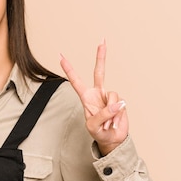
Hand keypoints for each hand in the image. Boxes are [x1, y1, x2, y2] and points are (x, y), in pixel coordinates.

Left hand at [59, 40, 127, 154]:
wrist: (112, 139)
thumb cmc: (98, 132)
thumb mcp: (93, 126)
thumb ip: (102, 115)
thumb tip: (116, 104)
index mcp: (86, 97)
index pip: (75, 81)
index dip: (69, 69)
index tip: (61, 57)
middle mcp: (98, 94)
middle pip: (99, 72)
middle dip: (101, 56)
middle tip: (102, 41)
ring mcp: (109, 97)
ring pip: (112, 96)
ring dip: (110, 113)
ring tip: (107, 123)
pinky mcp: (120, 102)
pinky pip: (120, 105)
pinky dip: (116, 116)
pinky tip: (113, 123)